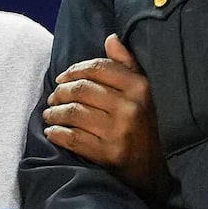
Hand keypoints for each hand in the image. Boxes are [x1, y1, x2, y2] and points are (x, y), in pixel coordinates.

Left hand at [42, 35, 168, 194]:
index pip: (98, 68)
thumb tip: (111, 39)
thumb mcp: (145, 92)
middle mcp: (130, 107)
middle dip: (60, 91)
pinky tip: (52, 131)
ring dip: (54, 112)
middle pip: (81, 89)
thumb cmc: (147, 124)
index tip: (62, 77)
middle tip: (53, 96)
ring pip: (73, 112)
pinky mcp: (108, 154)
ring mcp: (119, 131)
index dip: (74, 70)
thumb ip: (127, 64)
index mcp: (140, 87)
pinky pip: (72, 138)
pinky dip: (56, 133)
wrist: (158, 169)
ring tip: (49, 113)